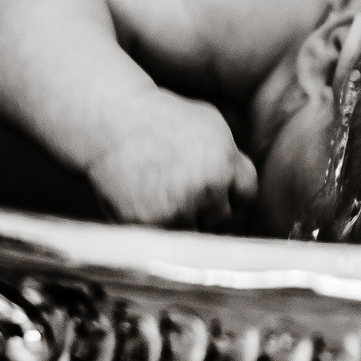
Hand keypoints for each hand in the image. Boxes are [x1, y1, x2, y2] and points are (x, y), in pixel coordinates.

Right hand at [88, 102, 259, 229]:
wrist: (114, 122)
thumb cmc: (162, 120)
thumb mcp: (210, 126)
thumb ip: (231, 158)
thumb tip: (241, 189)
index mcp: (225, 162)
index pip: (246, 196)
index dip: (233, 196)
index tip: (219, 194)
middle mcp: (207, 187)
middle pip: (223, 219)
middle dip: (209, 212)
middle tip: (186, 197)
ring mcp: (178, 207)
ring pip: (196, 234)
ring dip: (185, 224)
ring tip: (165, 200)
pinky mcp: (151, 224)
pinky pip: (165, 239)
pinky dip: (160, 229)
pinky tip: (148, 206)